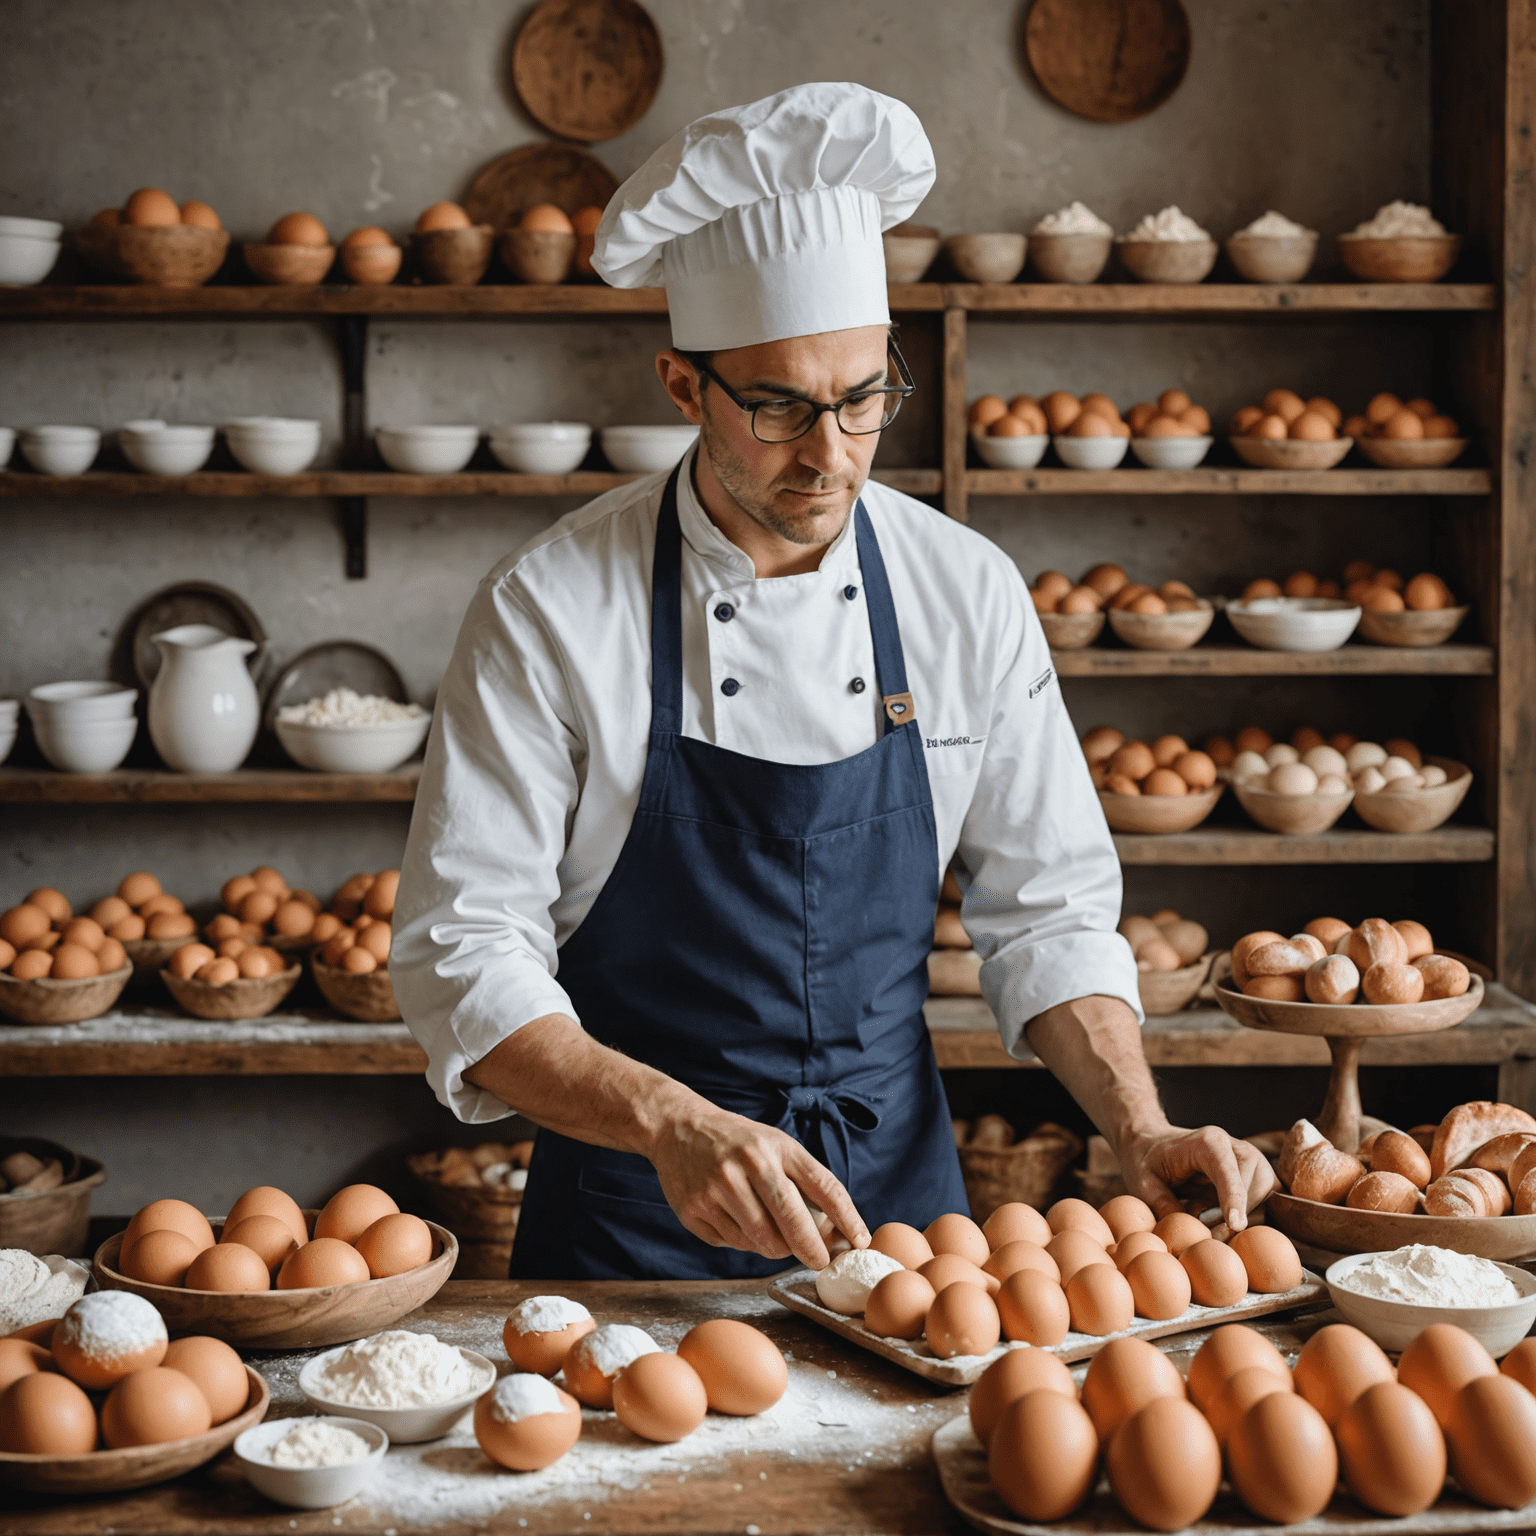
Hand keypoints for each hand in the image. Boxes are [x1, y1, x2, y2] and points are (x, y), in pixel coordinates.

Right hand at [646, 1100, 869, 1268]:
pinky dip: (743, 1241)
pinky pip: (731, 1243)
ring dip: (775, 1247)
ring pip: (760, 1241)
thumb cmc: (740, 1143)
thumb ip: (805, 1183)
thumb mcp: (776, 1147)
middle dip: (811, 1250)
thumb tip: (835, 1233)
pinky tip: (738, 1221)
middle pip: (790, 1222)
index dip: (846, 1218)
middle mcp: (747, 1164)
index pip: (823, 1186)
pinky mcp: (694, 1210)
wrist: (679, 1128)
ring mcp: (716, 1188)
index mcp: (775, 1147)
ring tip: (774, 1236)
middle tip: (820, 1261)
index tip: (860, 1241)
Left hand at [1119, 1123, 1277, 1231]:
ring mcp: (1248, 1160)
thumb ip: (1165, 1206)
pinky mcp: (1253, 1176)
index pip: (1229, 1170)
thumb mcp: (1145, 1183)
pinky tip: (1222, 1218)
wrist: (1151, 1144)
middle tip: (1213, 1234)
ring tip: (1211, 1220)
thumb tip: (1193, 1233)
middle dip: (1239, 1214)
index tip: (1235, 1224)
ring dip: (1246, 1216)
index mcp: (1208, 1142)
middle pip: (1257, 1184)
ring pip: (1267, 1195)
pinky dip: (1249, 1215)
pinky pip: (1266, 1200)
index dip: (1234, 1197)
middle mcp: (1234, 1147)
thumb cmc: (1147, 1160)